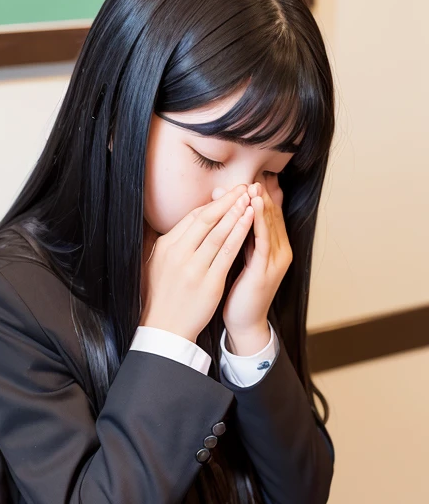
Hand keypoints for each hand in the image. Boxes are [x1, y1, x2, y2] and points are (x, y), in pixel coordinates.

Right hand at [140, 184, 254, 342]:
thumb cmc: (161, 297)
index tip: (227, 194)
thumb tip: (178, 226)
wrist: (165, 328)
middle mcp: (178, 254)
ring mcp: (194, 268)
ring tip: (249, 198)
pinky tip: (250, 221)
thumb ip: (168, 244)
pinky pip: (227, 252)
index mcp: (165, 247)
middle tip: (242, 187)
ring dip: (236, 213)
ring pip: (218, 233)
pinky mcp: (209, 282)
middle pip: (206, 220)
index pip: (192, 218)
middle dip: (226, 201)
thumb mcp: (155, 265)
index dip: (213, 204)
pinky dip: (239, 233)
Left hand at [214, 175, 292, 335]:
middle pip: (270, 217)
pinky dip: (258, 223)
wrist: (242, 321)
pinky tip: (251, 209)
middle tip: (246, 181)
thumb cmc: (237, 290)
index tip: (240, 184)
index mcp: (273, 247)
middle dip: (257, 198)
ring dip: (260, 206)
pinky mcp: (266, 271)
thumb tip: (224, 211)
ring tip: (252, 188)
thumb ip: (237, 236)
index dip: (255, 198)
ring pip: (269, 226)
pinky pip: (263, 242)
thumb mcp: (238, 257)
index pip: (266, 215)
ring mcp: (275, 261)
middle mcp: (279, 251)